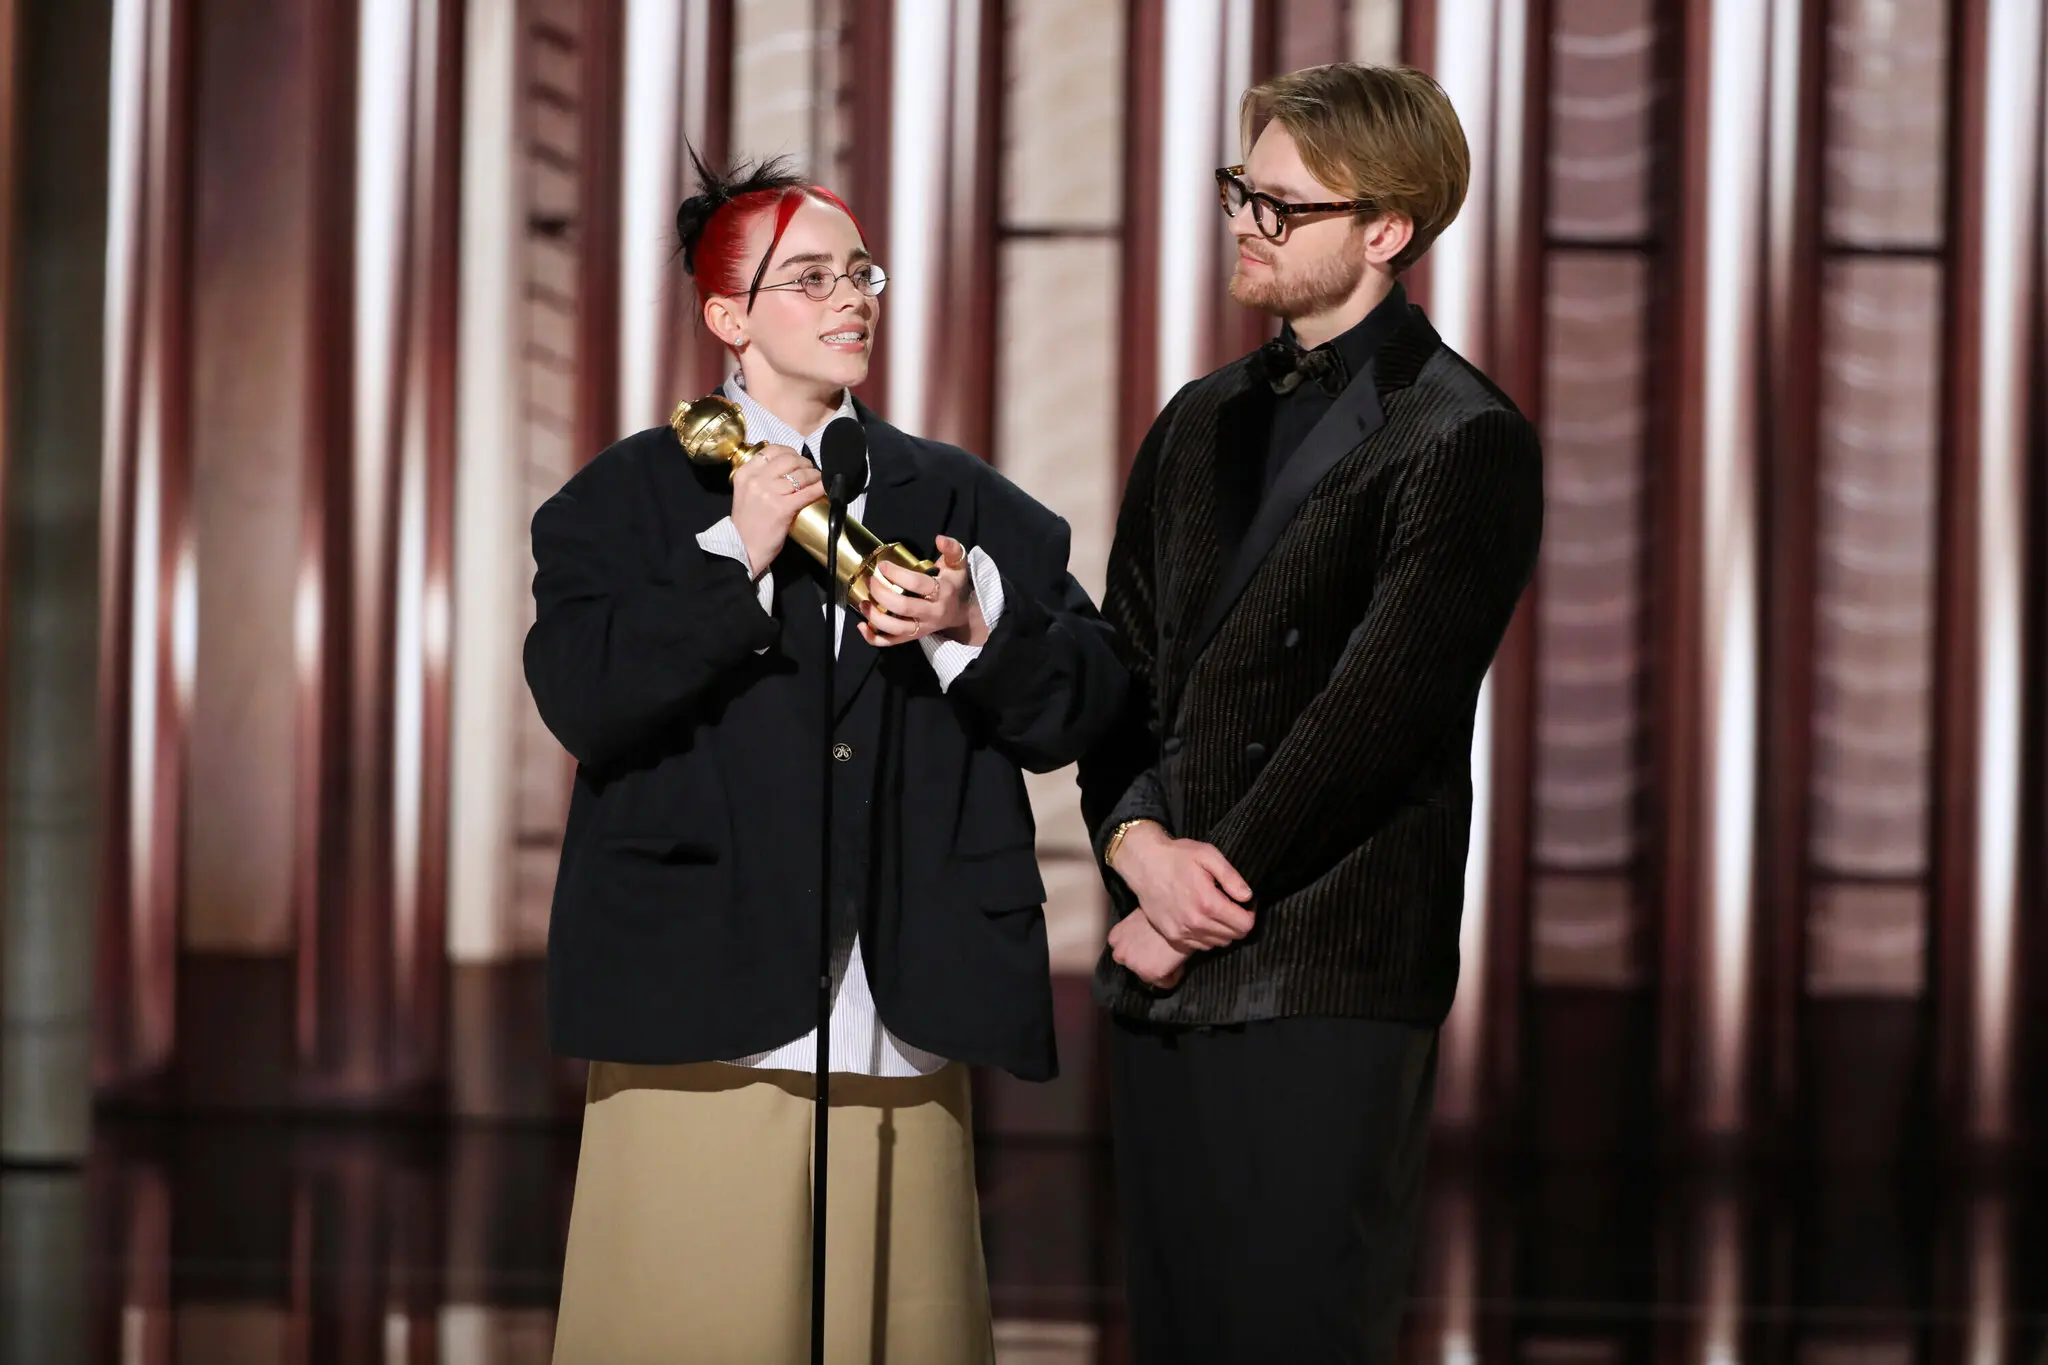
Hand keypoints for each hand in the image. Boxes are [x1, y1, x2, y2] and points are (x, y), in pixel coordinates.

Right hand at [732, 444, 824, 575]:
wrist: (742, 548)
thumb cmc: (747, 523)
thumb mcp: (745, 493)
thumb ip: (759, 478)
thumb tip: (785, 467)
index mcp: (745, 473)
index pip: (771, 450)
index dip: (789, 452)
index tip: (796, 459)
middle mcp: (756, 480)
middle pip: (788, 459)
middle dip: (804, 463)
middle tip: (810, 470)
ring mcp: (769, 493)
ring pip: (800, 475)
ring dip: (814, 475)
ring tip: (818, 480)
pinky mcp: (783, 508)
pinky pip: (807, 492)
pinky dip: (819, 488)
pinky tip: (824, 488)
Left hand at [858, 535, 987, 648]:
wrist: (960, 614)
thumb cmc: (953, 586)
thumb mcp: (958, 565)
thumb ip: (952, 549)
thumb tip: (939, 538)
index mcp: (943, 592)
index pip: (917, 584)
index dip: (896, 574)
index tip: (882, 566)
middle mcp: (932, 613)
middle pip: (903, 607)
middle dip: (882, 593)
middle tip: (871, 581)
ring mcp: (922, 628)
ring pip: (896, 628)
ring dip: (875, 617)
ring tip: (863, 602)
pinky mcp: (913, 638)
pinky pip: (891, 642)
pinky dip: (873, 637)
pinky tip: (862, 625)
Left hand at [1108, 912, 1190, 989]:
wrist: (1179, 916)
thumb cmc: (1163, 910)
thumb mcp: (1140, 916)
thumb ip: (1136, 930)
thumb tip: (1144, 937)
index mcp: (1115, 938)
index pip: (1125, 952)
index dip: (1140, 950)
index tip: (1151, 946)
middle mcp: (1120, 954)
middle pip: (1135, 965)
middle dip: (1148, 962)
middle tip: (1162, 951)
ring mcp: (1134, 966)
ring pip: (1149, 975)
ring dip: (1160, 969)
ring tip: (1171, 955)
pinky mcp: (1150, 974)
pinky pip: (1165, 983)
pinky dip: (1173, 976)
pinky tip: (1178, 962)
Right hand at [1110, 823, 1254, 952]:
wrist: (1144, 864)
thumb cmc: (1177, 856)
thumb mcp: (1208, 855)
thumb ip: (1231, 877)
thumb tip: (1248, 897)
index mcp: (1208, 903)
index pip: (1245, 925)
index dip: (1250, 915)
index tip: (1245, 904)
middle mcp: (1196, 922)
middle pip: (1233, 937)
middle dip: (1238, 923)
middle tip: (1232, 906)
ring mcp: (1182, 932)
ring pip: (1217, 944)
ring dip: (1223, 931)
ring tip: (1216, 912)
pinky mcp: (1171, 936)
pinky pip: (1200, 946)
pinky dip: (1206, 936)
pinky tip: (1202, 919)